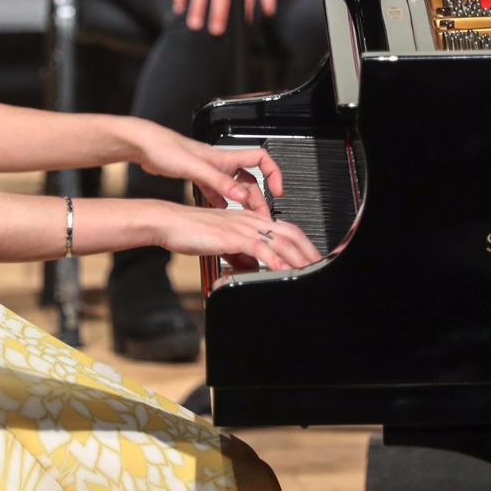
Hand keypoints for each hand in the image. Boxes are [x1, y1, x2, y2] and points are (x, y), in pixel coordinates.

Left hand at [131, 123, 281, 212]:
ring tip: (246, 218)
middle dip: (258, 197)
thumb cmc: (166, 149)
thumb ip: (219, 183)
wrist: (145, 144)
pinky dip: (222, 200)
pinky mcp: (197, 175)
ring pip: (234, 186)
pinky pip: (216, 189)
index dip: (273, 174)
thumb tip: (241, 197)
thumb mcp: (195, 169)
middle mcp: (220, 162)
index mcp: (224, 158)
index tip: (277, 190)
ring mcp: (209, 169)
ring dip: (243, 201)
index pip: (261, 159)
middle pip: (250, 179)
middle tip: (261, 216)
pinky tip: (220, 209)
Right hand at [155, 205, 322, 270]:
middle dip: (308, 251)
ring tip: (309, 270)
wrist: (169, 223)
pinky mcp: (231, 236)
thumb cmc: (190, 231)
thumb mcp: (222, 244)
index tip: (312, 258)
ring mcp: (242, 227)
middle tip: (320, 266)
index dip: (303, 244)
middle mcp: (250, 220)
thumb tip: (252, 268)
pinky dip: (273, 260)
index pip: (285, 229)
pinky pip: (258, 247)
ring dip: (297, 257)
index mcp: (250, 219)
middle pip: (290, 232)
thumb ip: (240, 255)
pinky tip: (281, 270)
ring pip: (279, 240)